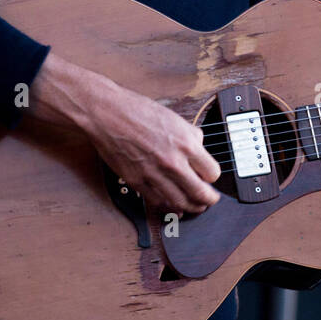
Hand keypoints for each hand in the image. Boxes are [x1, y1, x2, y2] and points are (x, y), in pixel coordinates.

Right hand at [83, 84, 222, 215]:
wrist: (108, 114)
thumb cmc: (138, 112)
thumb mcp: (175, 119)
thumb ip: (191, 136)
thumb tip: (200, 149)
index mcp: (186, 144)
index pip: (212, 173)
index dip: (213, 176)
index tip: (211, 178)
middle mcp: (172, 162)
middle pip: (199, 193)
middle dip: (208, 200)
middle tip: (211, 200)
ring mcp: (153, 174)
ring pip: (180, 202)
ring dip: (191, 207)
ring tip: (196, 206)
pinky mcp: (136, 182)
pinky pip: (157, 201)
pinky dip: (168, 207)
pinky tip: (174, 206)